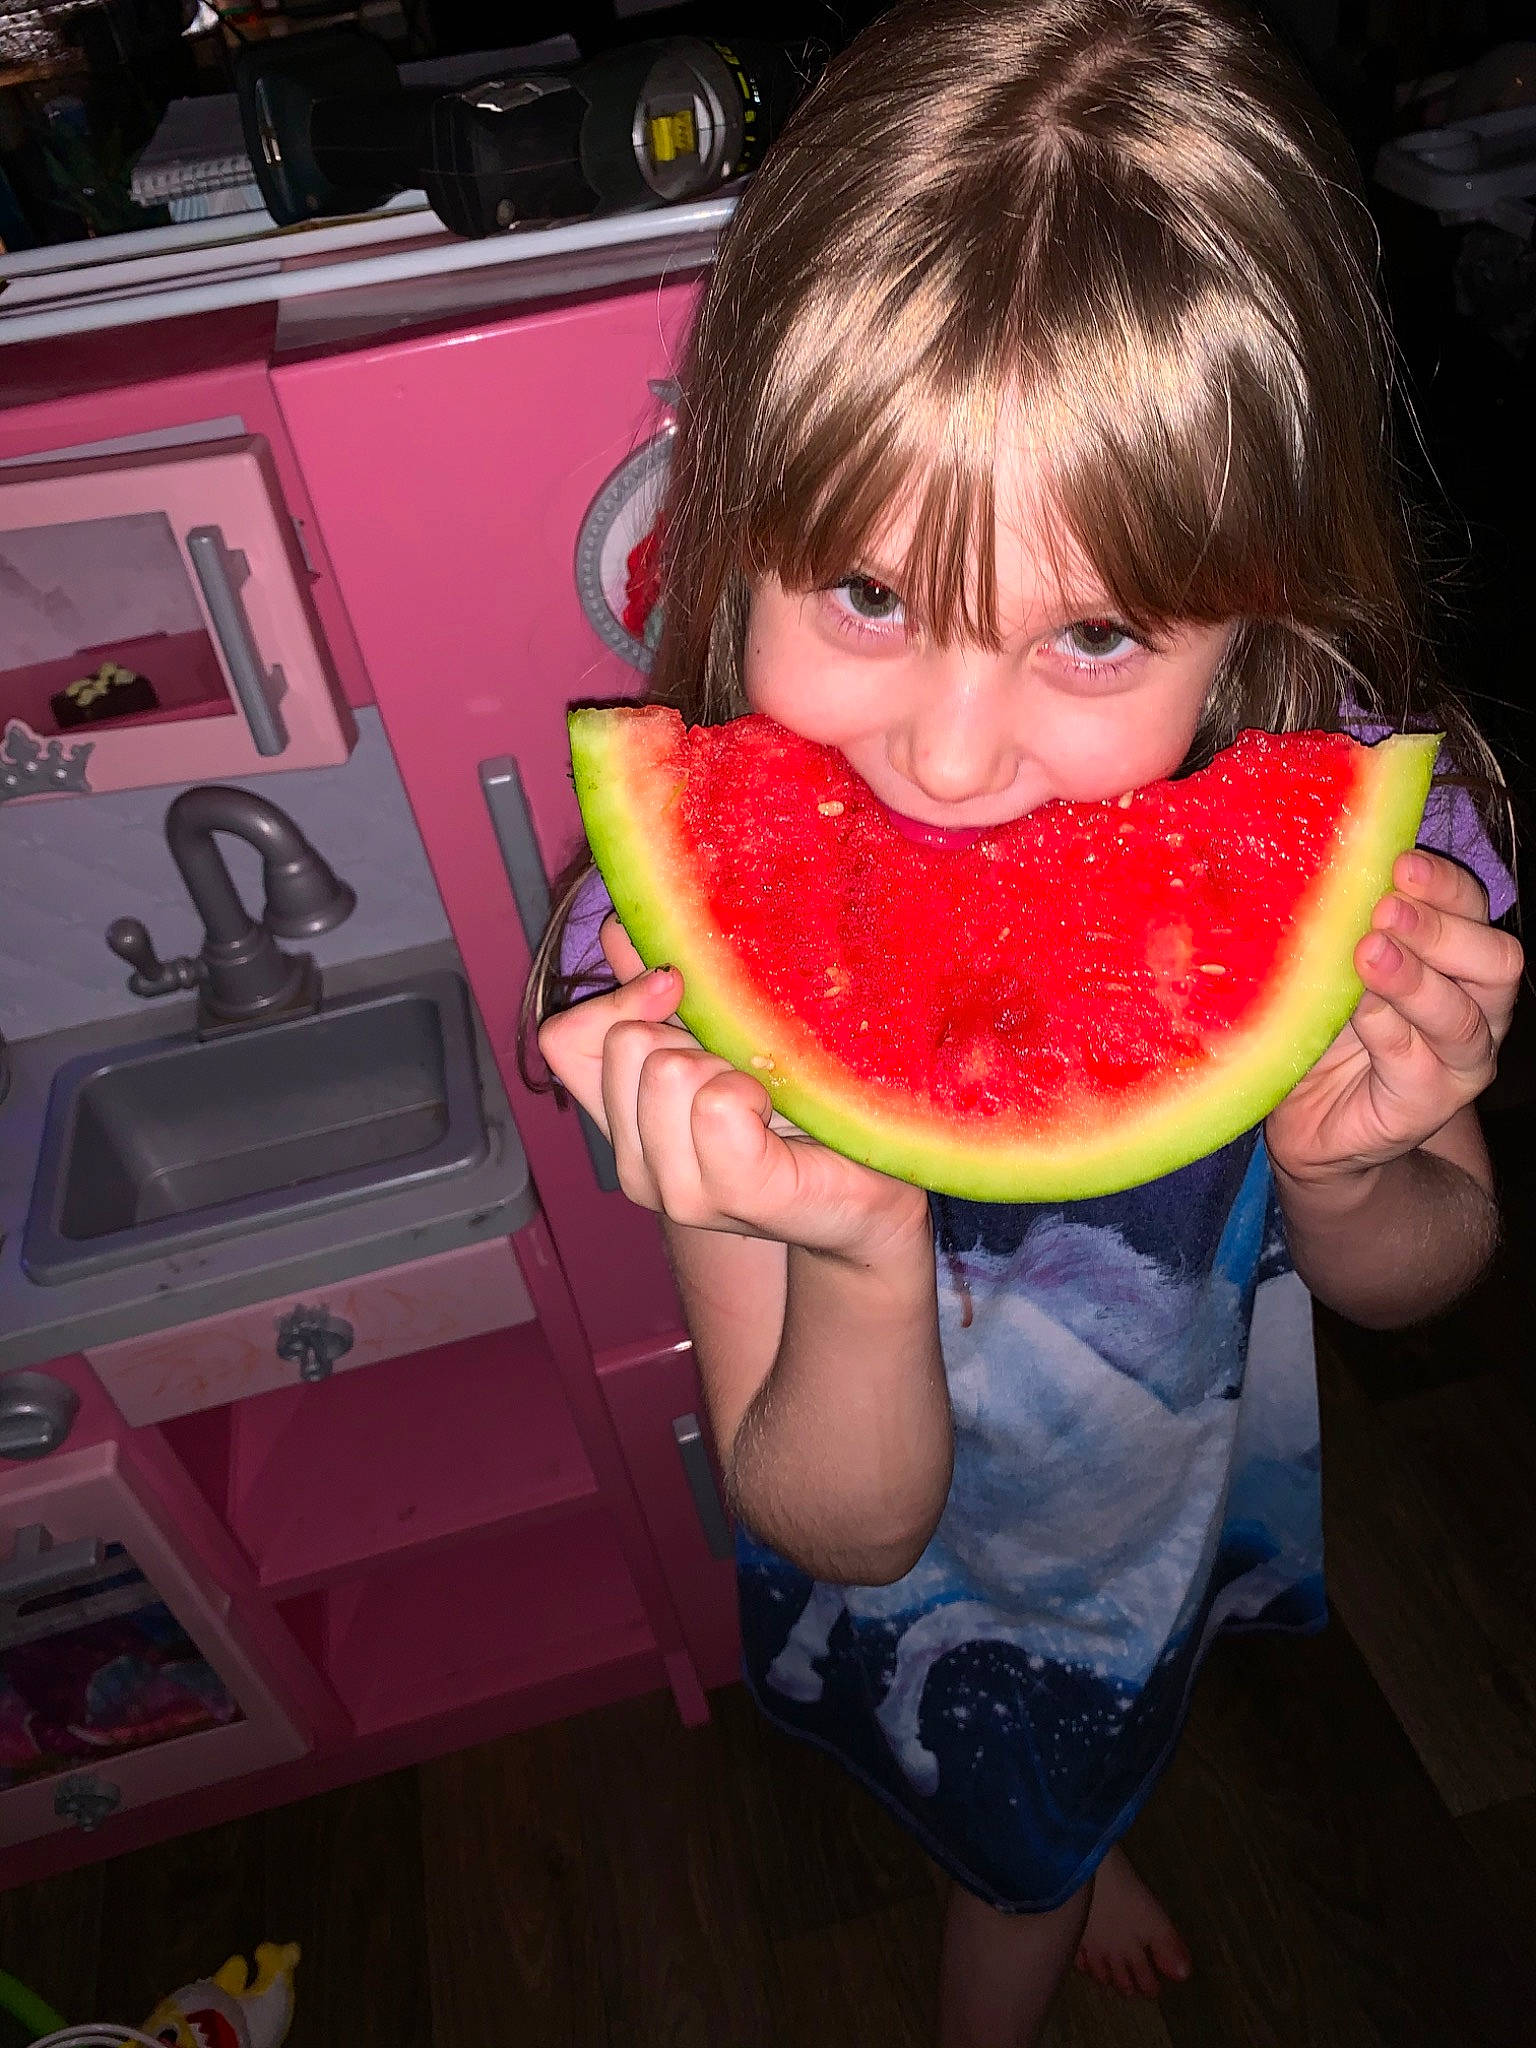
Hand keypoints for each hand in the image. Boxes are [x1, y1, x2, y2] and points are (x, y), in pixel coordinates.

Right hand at [537, 916, 928, 1260]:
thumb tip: (619, 928)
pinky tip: (777, 1109)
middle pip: (627, 1044)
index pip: (563, 1041)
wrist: (872, 1185)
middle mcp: (635, 1167)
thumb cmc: (798, 1110)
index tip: (675, 985)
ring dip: (729, 1064)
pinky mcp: (737, 1195)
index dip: (614, 999)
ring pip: (669, 1070)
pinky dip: (753, 1091)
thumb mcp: (720, 1042)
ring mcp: (678, 1192)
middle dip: (692, 1035)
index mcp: (624, 1123)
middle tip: (746, 1068)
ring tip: (767, 1094)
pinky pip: (717, 1104)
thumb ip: (663, 996)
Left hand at [1265, 850, 1523, 1184]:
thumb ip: (1344, 928)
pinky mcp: (1431, 1100)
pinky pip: (1414, 1058)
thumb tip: (1325, 874)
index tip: (1398, 863)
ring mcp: (1462, 1058)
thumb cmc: (1327, 1027)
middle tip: (1384, 910)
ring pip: (1462, 1014)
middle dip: (1438, 929)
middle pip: (1494, 959)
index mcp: (1457, 956)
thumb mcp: (1332, 968)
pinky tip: (1355, 1007)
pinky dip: (1383, 1027)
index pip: (1471, 909)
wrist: (1309, 1117)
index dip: (1442, 884)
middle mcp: (1477, 1005)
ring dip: (1413, 978)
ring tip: (1369, 953)